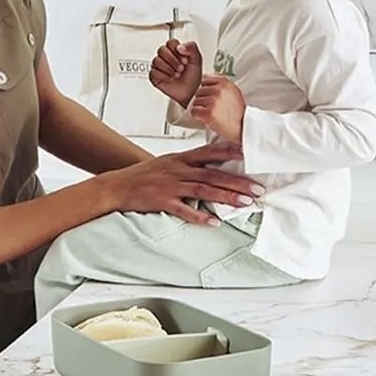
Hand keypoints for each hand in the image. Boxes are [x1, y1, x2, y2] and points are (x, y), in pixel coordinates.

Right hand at [105, 143, 261, 224]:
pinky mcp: (162, 202)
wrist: (117, 186)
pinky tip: (214, 222)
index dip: (229, 153)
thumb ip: (188, 164)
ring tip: (245, 202)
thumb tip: (211, 167)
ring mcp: (170, 185)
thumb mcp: (167, 163)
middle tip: (257, 188)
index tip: (248, 155)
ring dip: (226, 196)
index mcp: (179, 159)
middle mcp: (177, 170)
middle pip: (212, 174)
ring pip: (203, 190)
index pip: (208, 153)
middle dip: (237, 181)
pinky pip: (184, 210)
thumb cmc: (144, 175)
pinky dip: (200, 216)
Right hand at [149, 38, 202, 108]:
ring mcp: (159, 66)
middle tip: (181, 68)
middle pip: (162, 50)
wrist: (191, 91)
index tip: (185, 59)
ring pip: (156, 61)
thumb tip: (180, 47)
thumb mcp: (197, 59)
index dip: (177, 50)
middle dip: (173, 60)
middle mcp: (166, 56)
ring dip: (169, 69)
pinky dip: (164, 76)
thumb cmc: (193, 76)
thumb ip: (191, 48)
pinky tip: (170, 79)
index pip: (171, 42)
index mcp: (176, 50)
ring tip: (177, 74)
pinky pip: (153, 72)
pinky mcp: (154, 76)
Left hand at [190, 74, 245, 142]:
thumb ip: (221, 82)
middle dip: (203, 100)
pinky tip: (206, 118)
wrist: (242, 127)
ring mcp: (213, 101)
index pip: (205, 80)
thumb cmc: (238, 111)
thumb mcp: (234, 91)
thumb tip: (206, 75)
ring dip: (201, 108)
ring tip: (212, 113)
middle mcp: (219, 91)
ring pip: (195, 101)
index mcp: (225, 84)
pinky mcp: (208, 113)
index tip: (211, 96)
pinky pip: (194, 111)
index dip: (207, 90)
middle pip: (199, 91)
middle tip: (213, 107)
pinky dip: (198, 116)